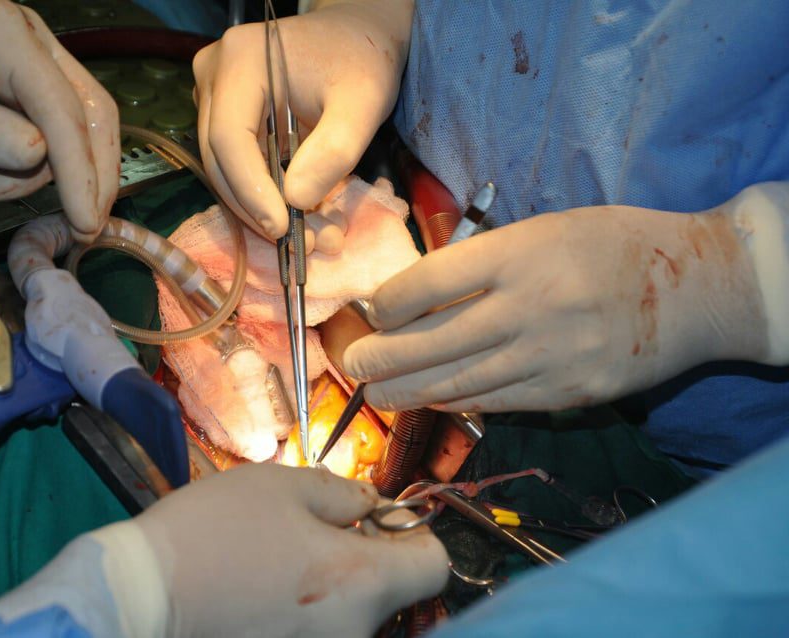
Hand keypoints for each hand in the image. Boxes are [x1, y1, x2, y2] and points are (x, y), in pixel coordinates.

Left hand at [0, 0, 118, 240]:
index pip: (63, 111)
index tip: (83, 222)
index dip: (78, 171)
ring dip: (46, 171)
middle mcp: (35, 42)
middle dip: (91, 176)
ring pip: (73, 122)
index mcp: (7, 38)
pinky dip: (31, 158)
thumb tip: (37, 155)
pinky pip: (50, 121)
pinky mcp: (24, 72)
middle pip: (91, 114)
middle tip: (81, 229)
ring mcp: (34, 55)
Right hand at [0, 464, 447, 636]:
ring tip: (281, 557)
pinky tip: (265, 587)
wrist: (143, 596)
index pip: (436, 566)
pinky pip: (323, 629)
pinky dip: (310, 607)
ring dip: (336, 582)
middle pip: (394, 592)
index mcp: (361, 580)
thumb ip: (344, 493)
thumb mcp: (282, 486)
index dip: (416, 534)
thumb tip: (372, 506)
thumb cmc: (215, 532)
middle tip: (318, 528)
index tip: (379, 519)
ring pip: (355, 611)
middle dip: (369, 555)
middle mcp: (354, 631)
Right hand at [192, 1, 412, 250]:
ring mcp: (214, 95)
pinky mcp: (225, 115)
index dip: (251, 190)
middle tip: (310, 244)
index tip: (283, 229)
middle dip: (261, 209)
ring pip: (227, 169)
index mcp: (241, 61)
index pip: (229, 138)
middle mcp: (214, 75)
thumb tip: (296, 201)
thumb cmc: (363, 58)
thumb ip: (334, 150)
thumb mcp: (364, 102)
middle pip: (221, 160)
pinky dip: (270, 195)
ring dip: (267, 210)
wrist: (357, 33)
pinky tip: (309, 215)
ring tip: (319, 236)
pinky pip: (239, 164)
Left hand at [343, 196, 776, 412]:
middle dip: (382, 358)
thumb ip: (484, 261)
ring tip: (376, 394)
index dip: (389, 303)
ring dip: (410, 390)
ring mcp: (550, 355)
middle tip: (352, 365)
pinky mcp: (568, 392)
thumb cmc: (613, 244)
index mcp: (521, 253)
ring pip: (460, 380)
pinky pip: (497, 401)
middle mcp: (529, 306)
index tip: (371, 310)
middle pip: (434, 340)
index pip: (432, 282)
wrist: (694, 288)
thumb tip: (418, 296)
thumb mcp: (544, 229)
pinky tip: (431, 401)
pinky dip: (458, 401)